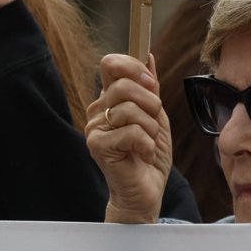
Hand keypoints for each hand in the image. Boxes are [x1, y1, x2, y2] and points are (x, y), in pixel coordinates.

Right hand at [83, 53, 170, 223]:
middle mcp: (97, 110)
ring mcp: (94, 128)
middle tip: (153, 125)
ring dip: (151, 129)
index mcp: (109, 99)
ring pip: (131, 109)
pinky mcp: (98, 146)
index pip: (111, 64)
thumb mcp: (155, 117)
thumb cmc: (148, 156)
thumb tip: (149, 57)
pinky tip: (142, 156)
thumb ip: (150, 89)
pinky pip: (132, 132)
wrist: (144, 193)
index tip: (151, 84)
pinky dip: (147, 145)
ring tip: (147, 145)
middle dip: (151, 104)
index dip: (133, 67)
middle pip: (124, 85)